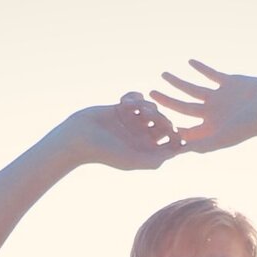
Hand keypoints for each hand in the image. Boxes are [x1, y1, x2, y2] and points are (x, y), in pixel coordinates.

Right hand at [61, 94, 182, 170]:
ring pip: (153, 107)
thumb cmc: (105, 152)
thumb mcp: (132, 160)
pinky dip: (134, 96)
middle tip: (146, 115)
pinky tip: (123, 101)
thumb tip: (177, 153)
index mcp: (147, 151)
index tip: (173, 129)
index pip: (171, 143)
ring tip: (132, 107)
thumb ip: (155, 159)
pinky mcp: (123, 108)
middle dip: (160, 117)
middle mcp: (142, 137)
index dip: (177, 135)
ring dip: (146, 104)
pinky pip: (138, 97)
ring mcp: (133, 122)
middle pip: (164, 123)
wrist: (79, 137)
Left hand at [152, 62, 256, 152]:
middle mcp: (213, 114)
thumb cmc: (250, 126)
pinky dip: (201, 68)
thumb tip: (180, 153)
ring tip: (164, 74)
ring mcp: (220, 97)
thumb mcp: (224, 137)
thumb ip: (202, 144)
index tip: (150, 121)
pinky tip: (189, 62)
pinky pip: (212, 74)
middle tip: (150, 93)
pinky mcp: (229, 83)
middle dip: (167, 100)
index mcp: (210, 129)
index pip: (185, 129)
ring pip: (194, 89)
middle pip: (184, 106)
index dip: (169, 126)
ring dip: (178, 82)